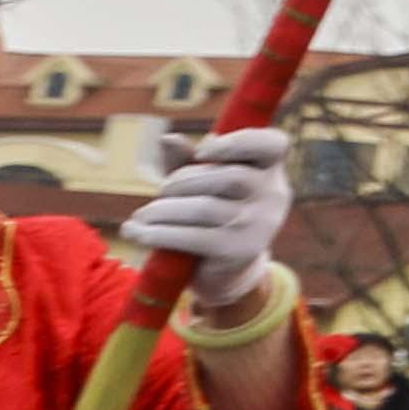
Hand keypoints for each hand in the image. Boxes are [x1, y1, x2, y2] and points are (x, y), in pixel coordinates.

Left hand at [118, 128, 297, 319]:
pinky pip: (193, 237)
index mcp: (269, 169)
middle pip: (227, 176)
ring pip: (204, 208)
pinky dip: (158, 234)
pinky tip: (135, 232)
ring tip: (141, 217)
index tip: (202, 151)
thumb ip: (186, 160)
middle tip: (160, 192)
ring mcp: (259, 225)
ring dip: (163, 210)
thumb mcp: (200, 182)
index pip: (272, 144)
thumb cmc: (212, 212)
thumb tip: (168, 139)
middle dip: (182, 182)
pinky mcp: (238, 251)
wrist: (225, 271)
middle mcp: (273, 195)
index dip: (238, 143)